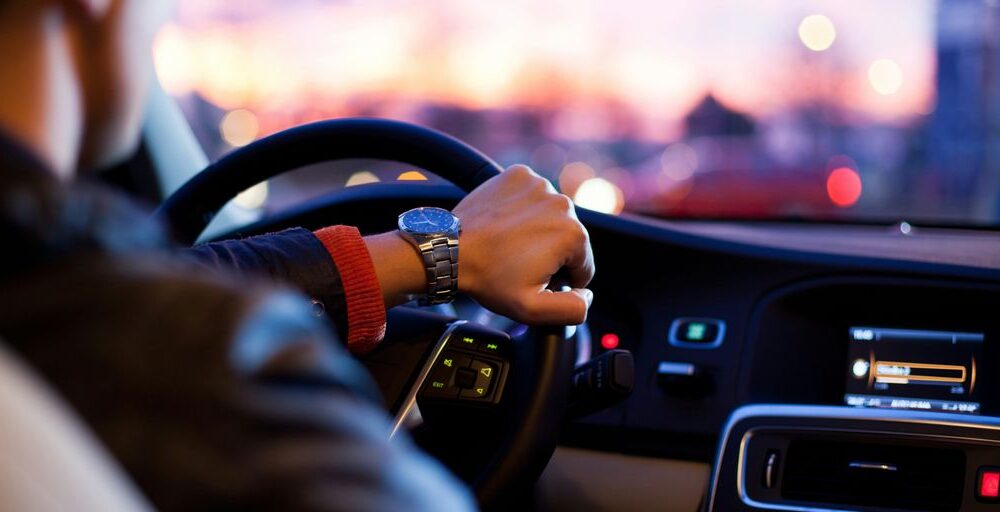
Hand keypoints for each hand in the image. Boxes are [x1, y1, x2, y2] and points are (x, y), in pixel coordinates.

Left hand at [453, 165, 594, 324]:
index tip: (534, 279)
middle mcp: (562, 203)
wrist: (450, 249)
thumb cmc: (488, 278)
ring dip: (538, 230)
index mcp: (573, 234)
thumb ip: (572, 309)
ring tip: (510, 244)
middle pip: (569, 238)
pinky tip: (506, 224)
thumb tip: (587, 295)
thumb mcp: (533, 309)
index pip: (583, 265)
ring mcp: (540, 185)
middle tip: (518, 263)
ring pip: (551, 216)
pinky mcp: (519, 175)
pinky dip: (523, 209)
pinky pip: (532, 196)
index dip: (561, 279)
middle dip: (550, 253)